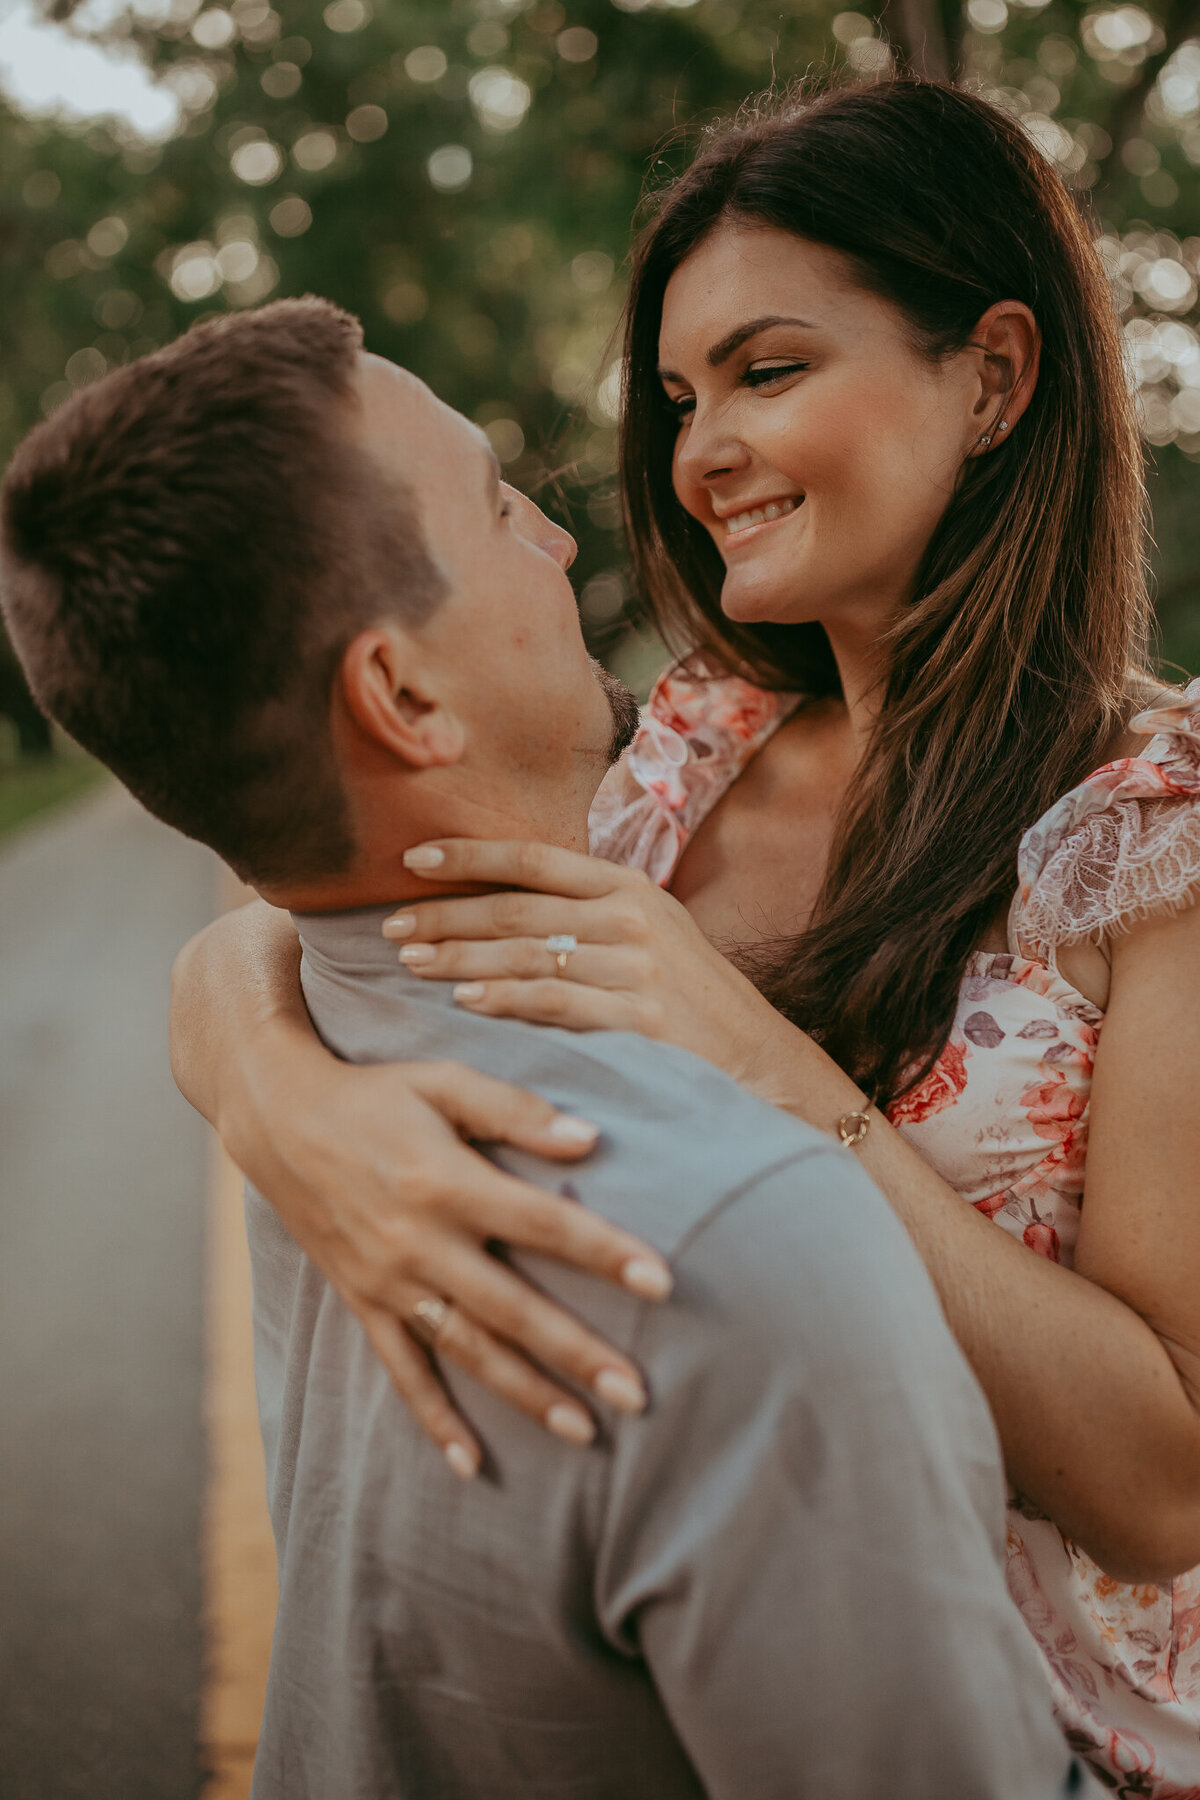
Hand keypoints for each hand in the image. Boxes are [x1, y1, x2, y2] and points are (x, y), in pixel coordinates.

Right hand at [226, 1038, 672, 1480]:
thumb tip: (590, 1139)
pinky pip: (400, 1369)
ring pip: (466, 1350)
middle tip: (639, 1394)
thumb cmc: (376, 1093)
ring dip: (525, 1394)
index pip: (541, 1222)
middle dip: (577, 1353)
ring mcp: (387, 1280)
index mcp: (445, 1181)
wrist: (278, 1117)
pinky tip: (470, 1463)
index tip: (662, 1281)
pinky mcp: (362, 1301)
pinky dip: (433, 1418)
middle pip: (511, 1307)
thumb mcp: (442, 1081)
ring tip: (585, 1432)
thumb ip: (515, 1111)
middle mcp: (417, 1241)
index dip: (603, 1251)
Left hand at [384, 838, 789, 1091]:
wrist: (761, 1060)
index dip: (469, 855)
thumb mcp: (651, 935)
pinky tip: (466, 1000)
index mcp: (629, 887)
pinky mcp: (642, 1017)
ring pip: (527, 952)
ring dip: (460, 957)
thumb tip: (502, 903)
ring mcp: (638, 967)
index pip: (534, 859)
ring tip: (411, 962)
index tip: (412, 859)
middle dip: (445, 915)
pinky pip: (556, 1002)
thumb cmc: (692, 1001)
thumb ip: (588, 914)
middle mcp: (632, 918)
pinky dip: (505, 998)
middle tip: (390, 927)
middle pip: (517, 907)